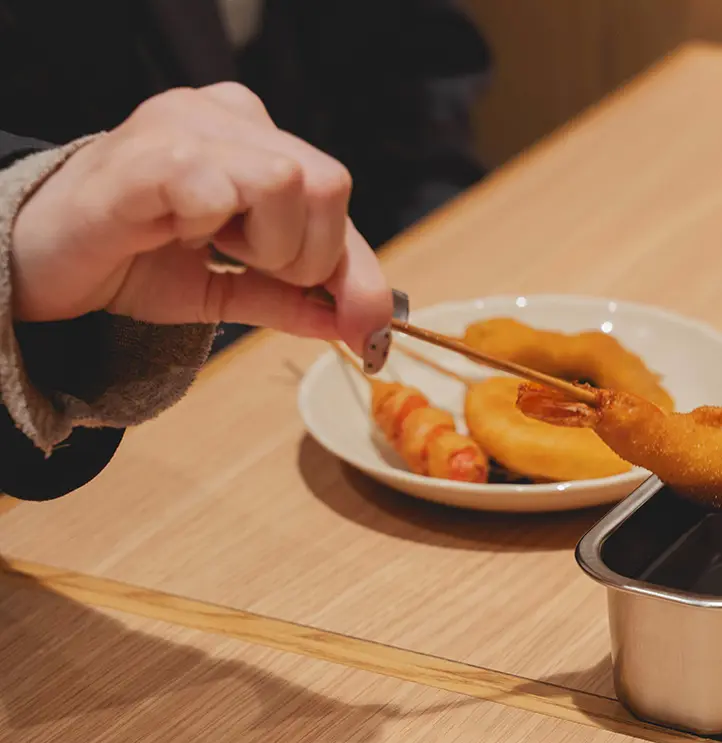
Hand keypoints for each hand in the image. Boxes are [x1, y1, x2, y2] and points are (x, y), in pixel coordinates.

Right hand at [9, 82, 392, 363]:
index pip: (336, 196)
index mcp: (254, 136)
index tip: (361, 328)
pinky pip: (221, 187)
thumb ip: (297, 300)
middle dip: (308, 256)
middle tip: (246, 267)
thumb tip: (366, 327)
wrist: (36, 270)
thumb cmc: (130, 262)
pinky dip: (214, 228)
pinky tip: (175, 234)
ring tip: (208, 247)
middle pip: (330, 181)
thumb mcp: (231, 289)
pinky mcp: (148, 156)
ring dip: (266, 243)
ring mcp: (184, 124)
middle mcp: (225, 115)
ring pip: (290, 180)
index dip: (357, 271)